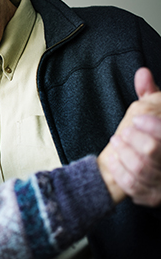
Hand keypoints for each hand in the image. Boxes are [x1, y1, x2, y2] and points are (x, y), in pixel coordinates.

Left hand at [105, 68, 160, 205]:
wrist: (149, 165)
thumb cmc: (153, 134)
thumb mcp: (156, 112)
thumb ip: (150, 95)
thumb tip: (142, 72)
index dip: (153, 126)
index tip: (136, 119)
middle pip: (152, 151)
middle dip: (133, 138)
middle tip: (124, 131)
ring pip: (140, 169)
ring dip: (123, 152)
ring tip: (118, 141)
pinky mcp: (154, 198)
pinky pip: (132, 185)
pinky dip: (119, 169)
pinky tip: (115, 158)